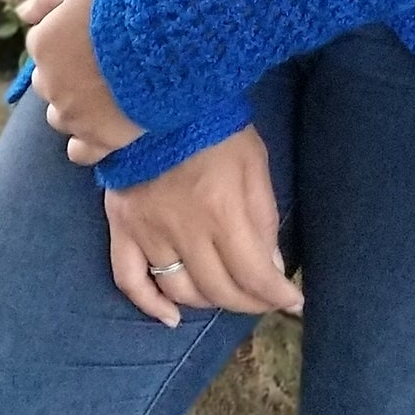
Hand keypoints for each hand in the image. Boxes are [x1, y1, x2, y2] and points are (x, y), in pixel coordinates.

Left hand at [15, 0, 147, 164]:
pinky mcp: (99, 138)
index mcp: (43, 45)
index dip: (66, 36)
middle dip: (66, 73)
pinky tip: (100, 128)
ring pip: (60, 116)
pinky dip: (86, 143)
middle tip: (100, 60)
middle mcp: (50, 85)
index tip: (90, 32)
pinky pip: (81, 152)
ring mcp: (73, 115)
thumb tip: (19, 13)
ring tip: (106, 91)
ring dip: (74, 106)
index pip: (41, 43)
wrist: (160, 36)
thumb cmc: (119, 3)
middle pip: (48, 82)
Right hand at [103, 122, 304, 327]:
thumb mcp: (254, 160)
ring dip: (208, 300)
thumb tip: (271, 266)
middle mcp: (185, 231)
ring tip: (226, 294)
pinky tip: (171, 318)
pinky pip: (130, 280)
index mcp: (222, 211)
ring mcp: (149, 232)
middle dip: (247, 301)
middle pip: (218, 289)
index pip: (252, 274)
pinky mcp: (122, 227)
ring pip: (180, 291)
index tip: (292, 300)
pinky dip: (149, 306)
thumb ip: (264, 215)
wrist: (158, 97)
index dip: (275, 295)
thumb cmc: (214, 125)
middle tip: (262, 298)